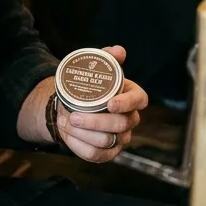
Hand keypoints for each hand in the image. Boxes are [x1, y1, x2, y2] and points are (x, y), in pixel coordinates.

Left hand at [58, 46, 146, 163]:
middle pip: (121, 125)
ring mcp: (121, 138)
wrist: (73, 106)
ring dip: (84, 133)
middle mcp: (130, 119)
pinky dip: (79, 146)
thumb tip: (119, 50)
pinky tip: (68, 135)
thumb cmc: (90, 87)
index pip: (139, 100)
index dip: (127, 103)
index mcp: (132, 96)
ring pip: (107, 142)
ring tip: (66, 122)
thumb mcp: (97, 69)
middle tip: (74, 116)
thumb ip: (107, 57)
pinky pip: (96, 155)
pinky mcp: (108, 153)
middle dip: (96, 122)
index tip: (110, 103)